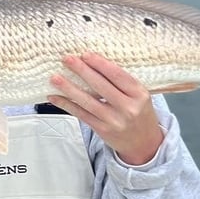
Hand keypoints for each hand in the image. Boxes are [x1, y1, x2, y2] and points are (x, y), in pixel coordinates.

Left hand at [46, 52, 163, 165]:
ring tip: (55, 78)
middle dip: (82, 70)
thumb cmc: (140, 115)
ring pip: (87, 101)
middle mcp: (127, 108)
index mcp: (139, 94)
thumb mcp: (140, 96)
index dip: (100, 64)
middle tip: (67, 59)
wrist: (144, 143)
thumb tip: (94, 64)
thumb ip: (122, 83)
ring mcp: (113, 120)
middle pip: (101, 86)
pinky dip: (66, 105)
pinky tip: (55, 97)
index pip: (118, 75)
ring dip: (69, 88)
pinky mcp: (102, 129)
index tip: (86, 54)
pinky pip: (81, 114)